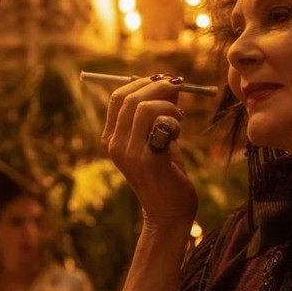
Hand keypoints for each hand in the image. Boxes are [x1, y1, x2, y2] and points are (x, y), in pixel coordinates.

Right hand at [101, 75, 197, 227]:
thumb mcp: (157, 137)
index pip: (118, 97)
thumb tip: (170, 82)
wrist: (168, 211)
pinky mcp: (150, 161)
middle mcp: (115, 145)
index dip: (141, 82)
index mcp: (111, 138)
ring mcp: (130, 154)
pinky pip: (161, 125)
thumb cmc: (165, 171)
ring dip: (168, 105)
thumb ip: (160, 111)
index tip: (163, 79)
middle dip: (158, 86)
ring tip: (179, 117)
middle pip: (131, 98)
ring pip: (145, 108)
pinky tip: (179, 133)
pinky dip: (174, 121)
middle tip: (179, 86)